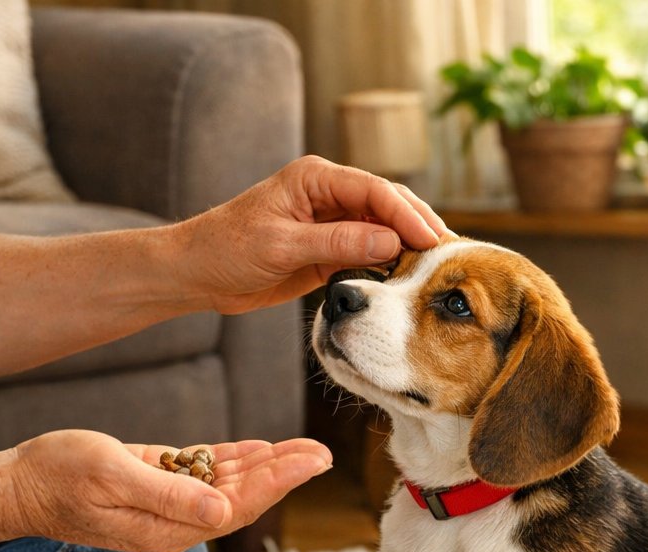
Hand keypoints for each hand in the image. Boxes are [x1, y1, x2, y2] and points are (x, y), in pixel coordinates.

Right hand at [5, 430, 330, 551]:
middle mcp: (175, 523)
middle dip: (285, 475)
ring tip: (305, 449)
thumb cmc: (58, 477)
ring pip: (229, 485)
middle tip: (323, 453)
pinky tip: (262, 449)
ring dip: (267, 466)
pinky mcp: (159, 486)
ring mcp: (167, 506)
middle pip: (242, 498)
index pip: (236, 507)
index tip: (310, 462)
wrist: (19, 484)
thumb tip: (222, 510)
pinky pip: (205, 474)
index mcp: (168, 529)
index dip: (277, 484)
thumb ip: (168, 494)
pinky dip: (235, 461)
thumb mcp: (113, 477)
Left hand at [177, 156, 447, 314]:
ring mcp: (331, 220)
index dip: (407, 215)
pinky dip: (391, 261)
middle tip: (449, 254)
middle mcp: (328, 193)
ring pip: (383, 227)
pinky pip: (369, 249)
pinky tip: (410, 276)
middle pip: (387, 203)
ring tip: (439, 266)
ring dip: (409, 243)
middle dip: (418, 225)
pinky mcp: (329, 246)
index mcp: (315, 178)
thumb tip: (391, 242)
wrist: (197, 273)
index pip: (375, 190)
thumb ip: (337, 243)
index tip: (433, 241)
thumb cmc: (227, 250)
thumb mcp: (282, 247)